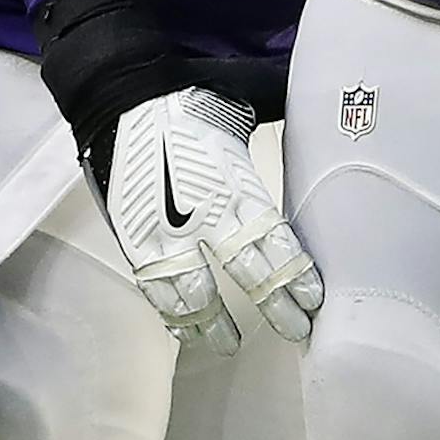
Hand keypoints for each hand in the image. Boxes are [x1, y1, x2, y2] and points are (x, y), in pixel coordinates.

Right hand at [89, 87, 319, 354]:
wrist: (118, 96)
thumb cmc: (185, 97)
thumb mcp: (240, 102)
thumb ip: (278, 115)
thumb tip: (322, 106)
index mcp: (231, 182)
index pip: (272, 240)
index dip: (293, 273)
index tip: (313, 298)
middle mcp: (199, 215)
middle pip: (244, 273)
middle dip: (274, 305)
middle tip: (296, 330)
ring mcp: (162, 233)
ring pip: (195, 295)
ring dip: (215, 323)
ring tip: (232, 344)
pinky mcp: (132, 239)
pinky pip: (156, 288)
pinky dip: (172, 313)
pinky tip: (187, 328)